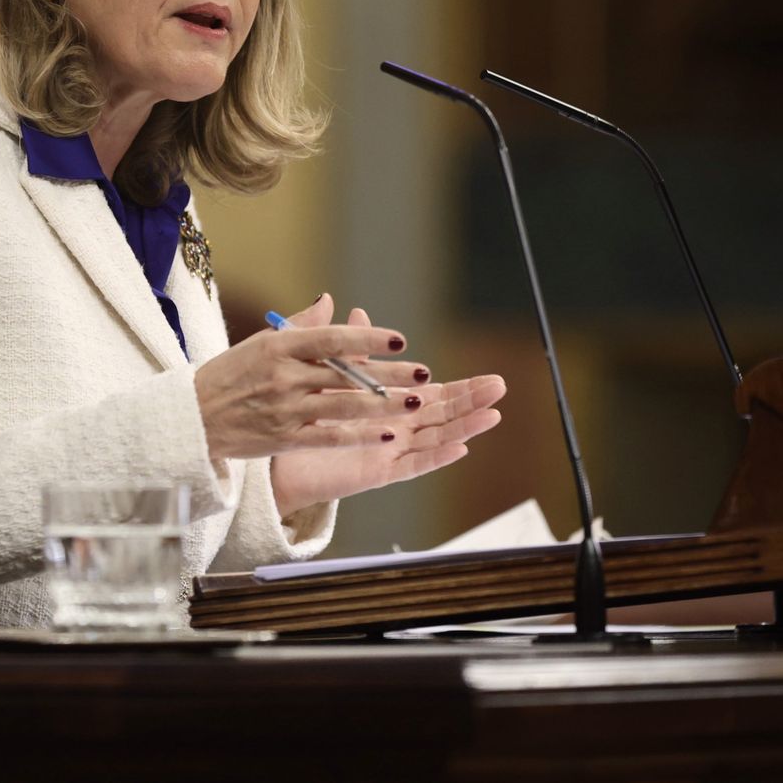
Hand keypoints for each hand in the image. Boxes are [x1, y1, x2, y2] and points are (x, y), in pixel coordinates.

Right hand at [194, 295, 434, 461]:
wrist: (192, 418)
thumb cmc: (231, 375)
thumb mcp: (260, 343)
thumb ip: (300, 325)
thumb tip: (331, 301)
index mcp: (279, 346)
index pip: (331, 339)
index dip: (367, 338)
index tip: (398, 338)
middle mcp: (284, 377)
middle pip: (346, 373)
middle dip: (389, 374)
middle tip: (423, 372)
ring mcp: (285, 409)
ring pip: (344, 406)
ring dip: (384, 405)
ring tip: (416, 402)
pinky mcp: (285, 439)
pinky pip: (330, 437)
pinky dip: (360, 435)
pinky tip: (387, 434)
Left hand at [267, 298, 505, 519]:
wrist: (281, 457)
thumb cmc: (308, 418)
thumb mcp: (332, 376)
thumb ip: (351, 349)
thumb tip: (357, 310)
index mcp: (392, 406)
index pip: (435, 395)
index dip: (464, 388)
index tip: (490, 378)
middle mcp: (398, 429)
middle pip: (444, 415)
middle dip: (473, 402)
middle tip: (500, 388)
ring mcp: (391, 451)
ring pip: (436, 438)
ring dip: (464, 427)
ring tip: (492, 415)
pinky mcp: (378, 471)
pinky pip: (412, 464)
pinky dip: (436, 456)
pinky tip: (459, 447)